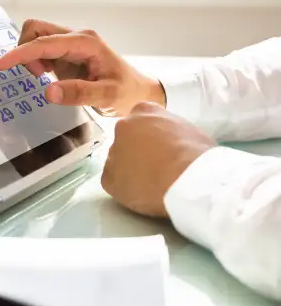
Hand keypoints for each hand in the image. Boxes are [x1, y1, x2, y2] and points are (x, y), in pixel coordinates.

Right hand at [0, 19, 165, 115]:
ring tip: (43, 77)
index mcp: (86, 43)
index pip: (45, 43)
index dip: (20, 53)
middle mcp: (76, 38)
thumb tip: (48, 92)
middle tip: (37, 76)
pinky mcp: (66, 53)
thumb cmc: (126, 92)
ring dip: (29, 56)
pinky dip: (33, 61)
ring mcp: (70, 44)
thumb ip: (79, 93)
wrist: (138, 92)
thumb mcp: (107, 96)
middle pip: (36, 30)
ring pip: (36, 37)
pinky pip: (41, 49)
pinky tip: (44, 76)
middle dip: (25, 51)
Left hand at [102, 102, 216, 217]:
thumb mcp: (189, 131)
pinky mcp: (108, 177)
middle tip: (154, 167)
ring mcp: (113, 152)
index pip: (141, 120)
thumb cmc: (196, 154)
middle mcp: (123, 127)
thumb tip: (171, 142)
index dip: (149, 135)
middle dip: (137, 152)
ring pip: (118, 161)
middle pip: (126, 140)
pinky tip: (141, 194)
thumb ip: (171, 131)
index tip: (158, 147)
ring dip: (130, 170)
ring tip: (151, 184)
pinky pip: (113, 182)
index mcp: (144, 111)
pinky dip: (124, 188)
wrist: (187, 179)